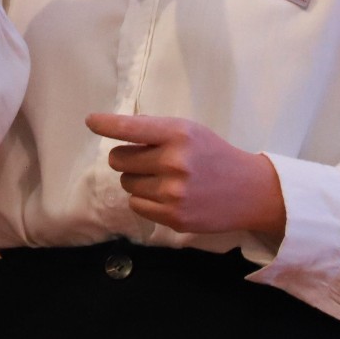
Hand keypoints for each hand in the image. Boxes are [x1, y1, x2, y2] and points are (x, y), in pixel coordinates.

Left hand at [86, 113, 285, 239]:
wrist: (248, 191)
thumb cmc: (214, 155)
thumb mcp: (191, 131)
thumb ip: (157, 130)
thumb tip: (119, 129)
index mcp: (178, 134)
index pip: (132, 127)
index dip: (107, 124)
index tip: (90, 121)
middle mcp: (173, 162)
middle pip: (119, 159)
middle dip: (126, 158)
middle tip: (145, 159)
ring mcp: (173, 192)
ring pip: (126, 183)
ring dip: (137, 179)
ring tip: (162, 178)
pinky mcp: (173, 217)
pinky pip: (136, 205)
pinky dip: (144, 199)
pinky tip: (165, 195)